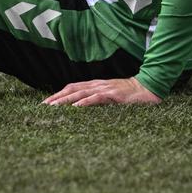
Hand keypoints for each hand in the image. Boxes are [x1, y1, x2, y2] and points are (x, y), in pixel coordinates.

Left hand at [42, 77, 161, 106]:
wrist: (148, 88)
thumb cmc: (129, 95)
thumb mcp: (110, 96)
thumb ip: (97, 98)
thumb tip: (82, 107)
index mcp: (95, 85)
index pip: (72, 87)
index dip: (58, 94)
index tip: (46, 103)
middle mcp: (97, 85)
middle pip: (72, 89)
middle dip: (56, 98)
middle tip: (43, 106)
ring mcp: (105, 89)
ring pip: (81, 93)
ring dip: (65, 100)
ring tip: (53, 107)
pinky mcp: (114, 95)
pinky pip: (96, 98)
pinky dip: (85, 102)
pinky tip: (76, 107)